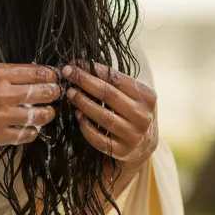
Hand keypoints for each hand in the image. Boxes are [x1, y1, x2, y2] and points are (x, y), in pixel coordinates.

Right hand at [0, 63, 62, 147]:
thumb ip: (3, 74)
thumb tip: (30, 76)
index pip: (35, 72)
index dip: (51, 75)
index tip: (55, 77)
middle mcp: (1, 93)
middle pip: (42, 92)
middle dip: (54, 92)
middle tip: (56, 94)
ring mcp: (0, 116)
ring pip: (38, 115)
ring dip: (47, 114)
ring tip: (47, 113)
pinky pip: (24, 135)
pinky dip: (32, 132)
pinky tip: (32, 129)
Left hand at [62, 59, 157, 179]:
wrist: (144, 145)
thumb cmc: (133, 111)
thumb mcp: (133, 95)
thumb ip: (114, 82)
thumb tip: (81, 65)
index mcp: (147, 97)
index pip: (117, 79)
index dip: (94, 69)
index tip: (75, 63)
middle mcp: (143, 116)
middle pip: (109, 95)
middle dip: (85, 81)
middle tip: (67, 73)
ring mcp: (133, 135)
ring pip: (103, 116)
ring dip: (83, 103)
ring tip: (70, 92)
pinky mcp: (122, 151)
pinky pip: (98, 138)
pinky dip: (85, 126)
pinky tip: (77, 115)